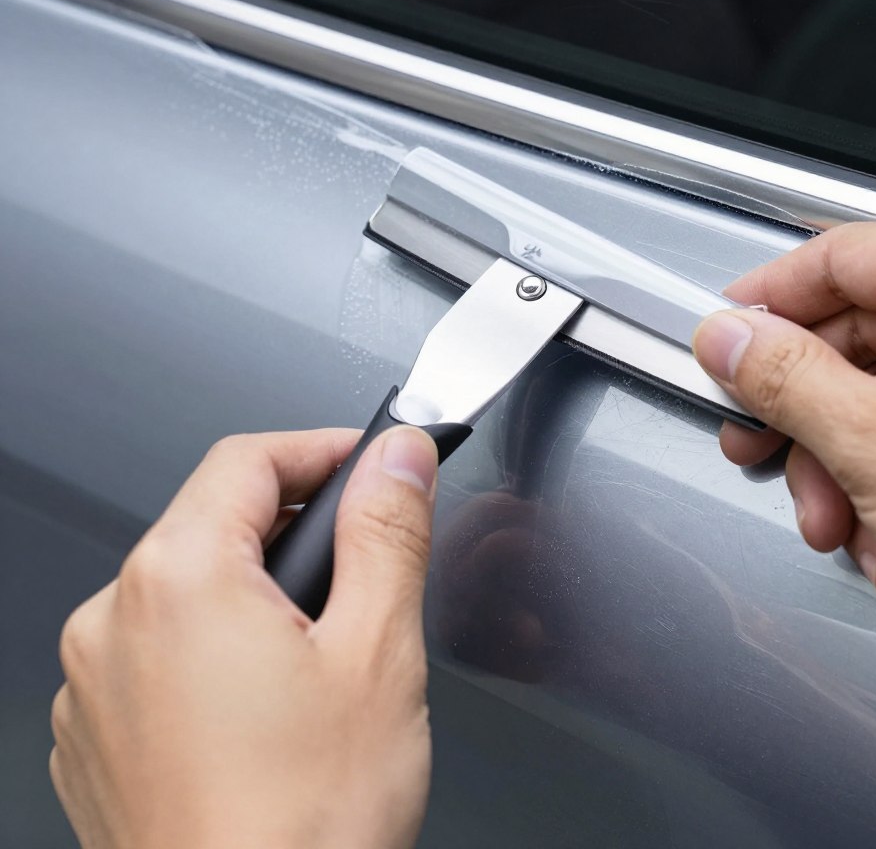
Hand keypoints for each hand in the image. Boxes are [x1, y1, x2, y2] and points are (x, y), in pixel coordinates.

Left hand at [50, 426, 439, 848]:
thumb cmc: (305, 827)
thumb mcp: (378, 650)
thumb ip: (388, 531)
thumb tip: (398, 456)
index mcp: (178, 579)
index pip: (249, 458)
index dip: (323, 448)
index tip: (373, 462)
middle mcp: (112, 621)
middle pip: (216, 519)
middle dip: (298, 526)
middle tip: (367, 561)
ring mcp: (93, 684)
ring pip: (190, 586)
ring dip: (258, 589)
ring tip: (324, 650)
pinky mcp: (97, 735)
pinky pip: (160, 649)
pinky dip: (217, 646)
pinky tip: (270, 704)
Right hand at [693, 218, 875, 628]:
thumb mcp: (875, 440)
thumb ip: (783, 378)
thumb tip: (728, 339)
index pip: (830, 256)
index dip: (762, 302)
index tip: (722, 339)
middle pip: (856, 336)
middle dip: (805, 419)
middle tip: (763, 448)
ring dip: (846, 471)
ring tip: (845, 526)